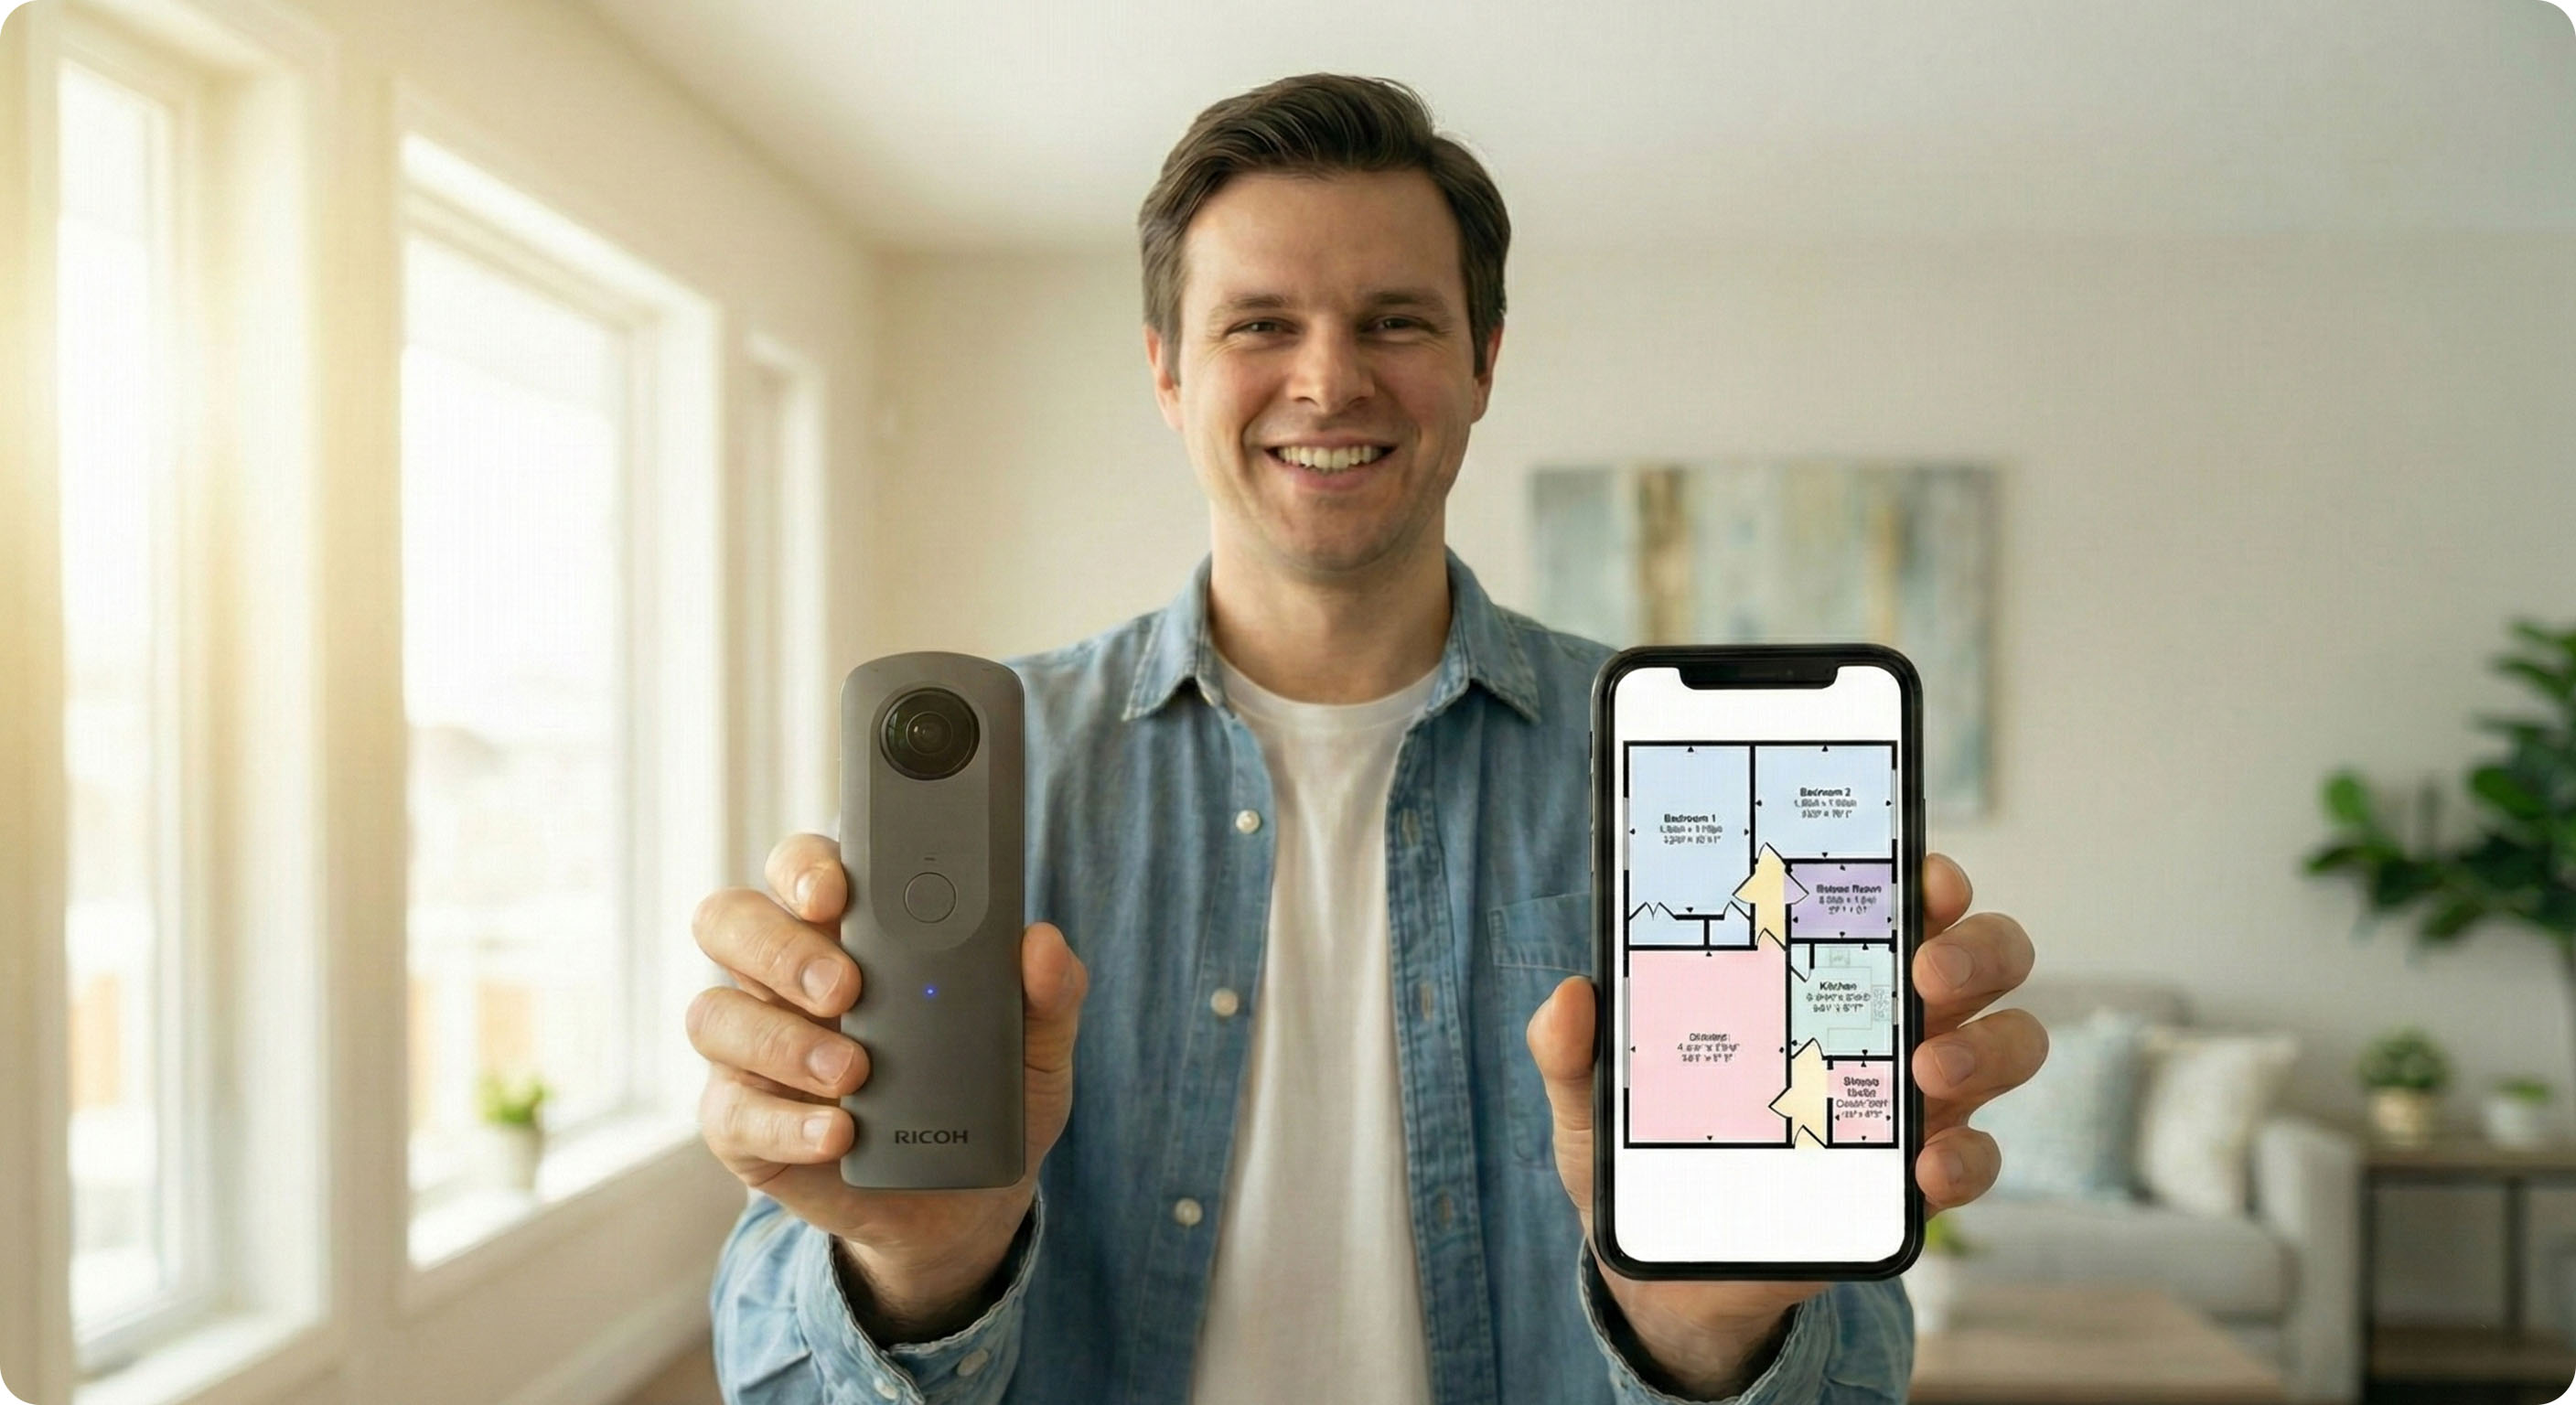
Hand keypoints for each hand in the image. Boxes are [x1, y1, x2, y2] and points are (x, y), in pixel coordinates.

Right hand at [688, 833, 1088, 1340]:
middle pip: (731, 922)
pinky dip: (785, 1122)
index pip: (802, 868)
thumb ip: (1049, 992)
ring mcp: (753, 1046)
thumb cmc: (989, 1097)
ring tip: (853, 1072)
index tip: (835, 892)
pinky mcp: (740, 1120)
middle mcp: (783, 975)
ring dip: (782, 1039)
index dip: (805, 868)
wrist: (964, 1205)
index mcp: (848, 930)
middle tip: (846, 988)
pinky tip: (836, 1133)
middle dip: (780, 948)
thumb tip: (1044, 945)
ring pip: (715, 1014)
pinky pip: (730, 1109)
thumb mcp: (1035, 1047)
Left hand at [1525, 852, 2043, 1395]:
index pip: (1896, 898)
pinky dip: (1968, 1158)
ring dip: (1986, 1047)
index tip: (1921, 871)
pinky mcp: (1917, 1181)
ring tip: (1930, 1068)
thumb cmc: (1647, 1151)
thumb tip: (1567, 997)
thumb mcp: (1594, 1099)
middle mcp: (1887, 1019)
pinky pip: (1977, 1158)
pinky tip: (1928, 1165)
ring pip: (2006, 1043)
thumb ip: (1571, 1049)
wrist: (1672, 1275)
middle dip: (1976, 947)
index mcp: (1817, 971)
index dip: (1928, 875)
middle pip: (1982, 956)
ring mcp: (1913, 1099)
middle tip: (1927, 968)